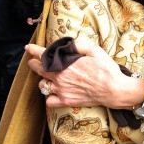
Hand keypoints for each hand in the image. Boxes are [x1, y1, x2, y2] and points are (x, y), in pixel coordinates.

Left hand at [25, 36, 143, 108]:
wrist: (114, 89)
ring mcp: (61, 91)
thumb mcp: (95, 50)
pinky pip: (49, 100)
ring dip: (42, 80)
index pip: (43, 55)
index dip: (33, 50)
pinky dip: (49, 96)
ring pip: (42, 85)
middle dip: (34, 64)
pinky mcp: (66, 101)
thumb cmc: (106, 69)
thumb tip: (69, 42)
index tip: (28, 48)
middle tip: (34, 61)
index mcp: (65, 64)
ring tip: (47, 77)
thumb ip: (79, 44)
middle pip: (39, 70)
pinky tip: (53, 92)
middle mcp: (60, 78)